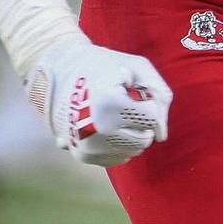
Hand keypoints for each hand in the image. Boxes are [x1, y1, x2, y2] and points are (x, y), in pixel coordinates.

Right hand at [25, 33, 171, 167]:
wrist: (60, 72)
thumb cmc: (105, 65)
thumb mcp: (137, 66)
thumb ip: (159, 95)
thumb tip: (162, 137)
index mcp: (110, 103)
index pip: (152, 117)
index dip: (146, 100)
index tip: (128, 88)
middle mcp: (98, 130)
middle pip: (145, 138)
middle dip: (142, 120)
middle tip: (123, 101)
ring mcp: (89, 146)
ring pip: (134, 150)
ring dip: (132, 132)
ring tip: (113, 111)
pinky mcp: (84, 156)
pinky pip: (119, 157)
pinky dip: (120, 142)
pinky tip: (106, 123)